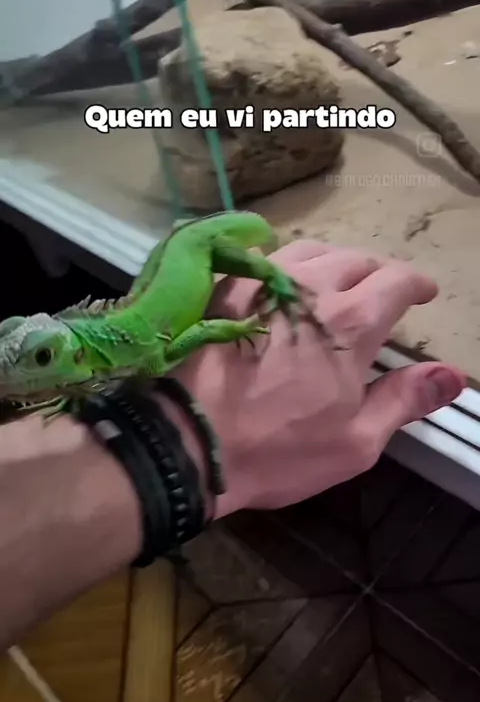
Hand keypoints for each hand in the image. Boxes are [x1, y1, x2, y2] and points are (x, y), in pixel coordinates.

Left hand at [170, 240, 465, 516]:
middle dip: (377, 272)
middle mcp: (310, 288)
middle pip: (355, 259)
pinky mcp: (223, 289)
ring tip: (337, 280)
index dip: (415, 283)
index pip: (396, 281)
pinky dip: (286, 265)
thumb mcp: (356, 441)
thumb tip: (453, 375)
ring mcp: (262, 283)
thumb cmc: (278, 450)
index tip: (422, 293)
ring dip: (333, 262)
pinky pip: (264, 259)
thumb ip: (405, 400)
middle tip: (381, 291)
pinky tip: (283, 282)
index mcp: (352, 322)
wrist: (188, 441)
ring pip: (310, 251)